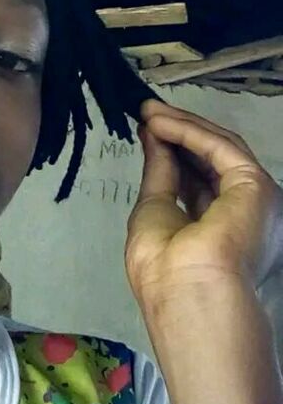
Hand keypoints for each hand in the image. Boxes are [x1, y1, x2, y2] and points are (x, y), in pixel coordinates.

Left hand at [125, 99, 282, 305]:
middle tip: (146, 111)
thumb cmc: (165, 267)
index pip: (200, 180)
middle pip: (212, 161)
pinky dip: (188, 130)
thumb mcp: (155, 209)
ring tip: (148, 111)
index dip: (172, 151)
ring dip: (182, 125)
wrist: (187, 291)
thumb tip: (153, 137)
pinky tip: (159, 121)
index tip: (146, 129)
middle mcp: (245, 213)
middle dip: (178, 133)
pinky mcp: (257, 184)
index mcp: (224, 230)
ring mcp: (255, 199)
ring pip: (220, 148)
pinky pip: (220, 147)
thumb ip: (160, 171)